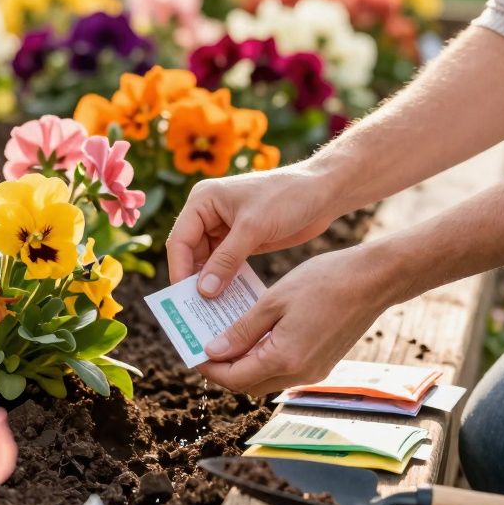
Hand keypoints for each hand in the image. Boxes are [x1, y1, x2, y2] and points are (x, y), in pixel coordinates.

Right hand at [167, 166, 339, 297]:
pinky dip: (227, 282)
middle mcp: (208, 214)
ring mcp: (225, 229)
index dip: (180, 269)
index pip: (180, 240)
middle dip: (194, 280)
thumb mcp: (253, 228)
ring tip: (212, 312)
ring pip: (208, 263)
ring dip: (211, 284)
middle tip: (196, 311)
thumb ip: (226, 260)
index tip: (184, 297)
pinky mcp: (242, 241)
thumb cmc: (286, 197)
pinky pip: (227, 266)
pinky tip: (230, 301)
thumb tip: (203, 291)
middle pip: (191, 254)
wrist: (323, 192)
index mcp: (203, 200)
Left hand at [197, 244, 402, 395]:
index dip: (209, 368)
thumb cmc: (325, 282)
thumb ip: (242, 330)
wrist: (373, 280)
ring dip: (244, 363)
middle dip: (224, 368)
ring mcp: (314, 372)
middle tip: (206, 342)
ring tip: (228, 335)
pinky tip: (257, 333)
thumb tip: (214, 351)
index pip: (234, 378)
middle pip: (248, 385)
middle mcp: (300, 374)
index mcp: (285, 359)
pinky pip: (284, 370)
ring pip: (266, 379)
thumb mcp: (274, 301)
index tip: (193, 350)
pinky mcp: (322, 364)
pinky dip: (265, 357)